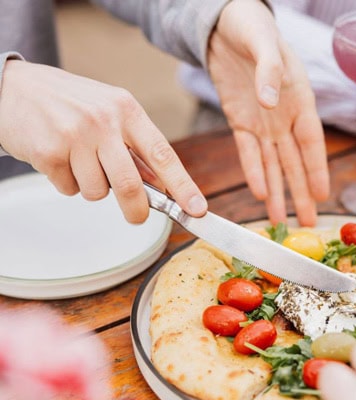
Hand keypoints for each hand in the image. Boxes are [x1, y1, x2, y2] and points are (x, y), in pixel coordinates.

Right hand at [0, 60, 205, 223]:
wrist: (13, 87)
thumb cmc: (69, 103)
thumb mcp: (109, 111)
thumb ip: (135, 147)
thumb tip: (161, 184)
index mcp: (126, 109)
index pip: (163, 153)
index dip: (183, 186)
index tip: (197, 208)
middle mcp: (103, 120)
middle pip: (130, 184)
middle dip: (137, 208)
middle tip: (137, 216)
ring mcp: (74, 135)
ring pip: (97, 192)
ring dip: (92, 188)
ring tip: (79, 162)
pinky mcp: (48, 152)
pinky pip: (69, 188)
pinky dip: (67, 183)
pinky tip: (58, 158)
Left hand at [207, 0, 328, 225]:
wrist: (225, 24)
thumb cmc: (253, 27)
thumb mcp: (264, 43)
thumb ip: (270, 71)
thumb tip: (272, 101)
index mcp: (299, 99)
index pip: (311, 141)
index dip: (317, 169)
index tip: (323, 195)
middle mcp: (284, 117)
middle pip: (294, 162)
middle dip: (301, 193)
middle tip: (307, 222)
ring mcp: (263, 122)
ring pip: (272, 164)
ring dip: (277, 191)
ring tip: (281, 218)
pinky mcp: (240, 122)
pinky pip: (248, 152)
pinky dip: (253, 172)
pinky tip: (259, 193)